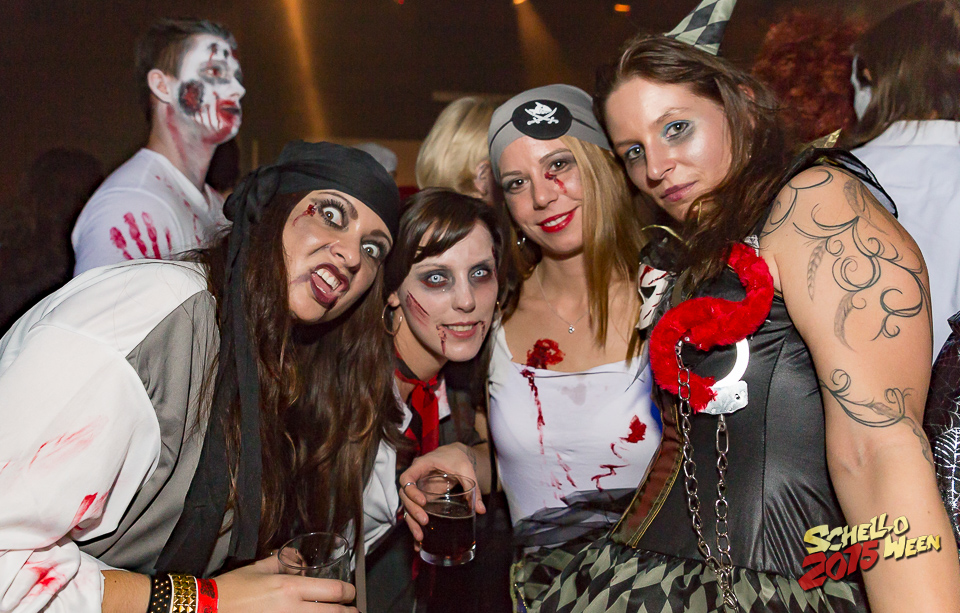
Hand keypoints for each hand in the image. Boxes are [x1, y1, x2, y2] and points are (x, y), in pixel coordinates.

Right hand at [216, 553, 357, 611]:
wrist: (206, 610)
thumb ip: (281, 561)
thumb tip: (296, 557)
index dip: (348, 592)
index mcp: (289, 588)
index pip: (333, 591)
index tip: (350, 593)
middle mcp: (291, 610)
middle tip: (353, 611)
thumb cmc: (230, 590)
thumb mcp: (257, 569)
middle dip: (349, 612)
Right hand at [398, 443, 485, 544]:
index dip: (411, 491)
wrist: (454, 455)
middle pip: (405, 496)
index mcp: (421, 466)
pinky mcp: (422, 499)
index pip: (406, 478)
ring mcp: (418, 490)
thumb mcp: (466, 469)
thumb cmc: (457, 458)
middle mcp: (416, 479)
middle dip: (412, 510)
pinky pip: (415, 511)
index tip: (424, 502)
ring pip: (407, 506)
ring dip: (412, 521)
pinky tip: (419, 541)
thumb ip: (473, 488)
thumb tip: (480, 510)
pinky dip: (416, 525)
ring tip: (420, 537)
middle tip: (425, 522)